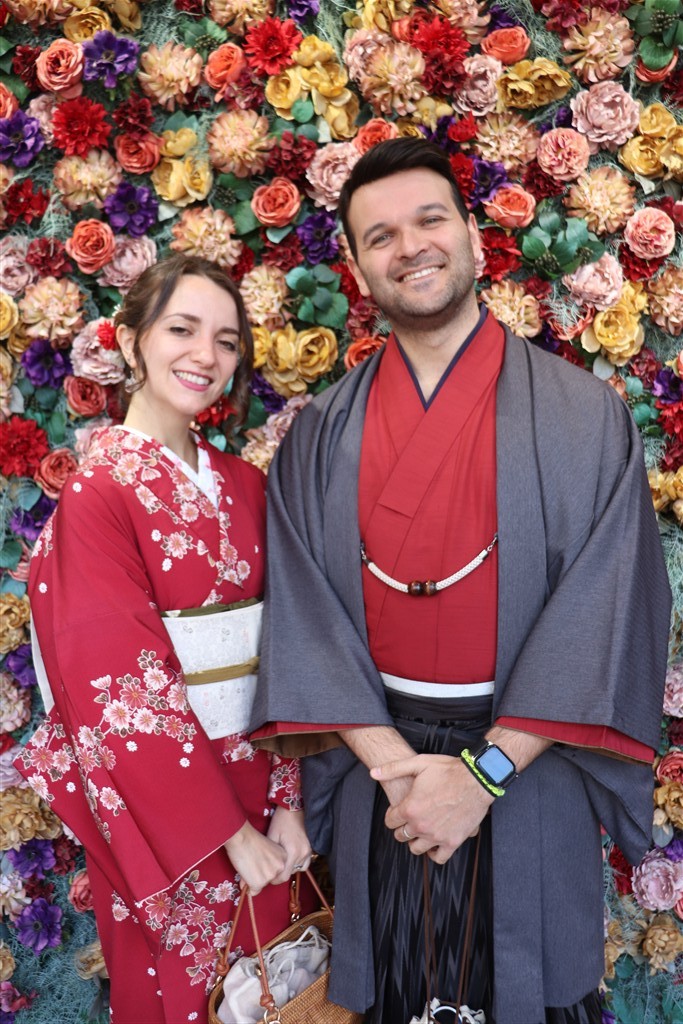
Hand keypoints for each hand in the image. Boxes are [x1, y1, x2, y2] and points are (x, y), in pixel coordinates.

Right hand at [224, 820, 286, 894]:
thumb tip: (262, 878)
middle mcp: (280, 868)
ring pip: (261, 885)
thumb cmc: (251, 839)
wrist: (241, 836)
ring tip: (247, 864)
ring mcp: (270, 876)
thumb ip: (268, 863)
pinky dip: (247, 885)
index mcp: (284, 857)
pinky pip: (253, 891)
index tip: (260, 862)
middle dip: (260, 876)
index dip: (266, 868)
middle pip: (270, 879)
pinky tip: (244, 871)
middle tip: (251, 864)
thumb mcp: (267, 849)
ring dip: (253, 880)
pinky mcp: (259, 883)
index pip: (277, 871)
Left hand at [266, 807, 312, 883]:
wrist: (294, 808)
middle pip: (291, 874)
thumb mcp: (271, 836)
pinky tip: (290, 857)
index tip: (268, 875)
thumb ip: (268, 855)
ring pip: (298, 870)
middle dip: (281, 874)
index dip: (274, 879)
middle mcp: (303, 854)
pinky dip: (297, 864)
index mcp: (293, 852)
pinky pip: (304, 863)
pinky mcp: (311, 848)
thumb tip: (262, 868)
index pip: (283, 877)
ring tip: (282, 862)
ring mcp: (308, 851)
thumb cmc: (281, 821)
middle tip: (272, 867)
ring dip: (290, 869)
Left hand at [371, 753, 493, 863]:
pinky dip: (434, 853)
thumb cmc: (448, 770)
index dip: (392, 815)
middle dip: (402, 828)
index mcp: (410, 808)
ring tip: (421, 830)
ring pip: (416, 849)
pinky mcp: (453, 842)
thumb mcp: (418, 763)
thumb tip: (373, 772)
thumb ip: (393, 769)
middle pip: (401, 836)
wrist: (476, 779)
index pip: (390, 821)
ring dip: (416, 840)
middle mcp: (421, 825)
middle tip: (410, 819)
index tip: (398, 811)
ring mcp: (437, 836)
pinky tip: (434, 842)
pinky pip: (438, 858)